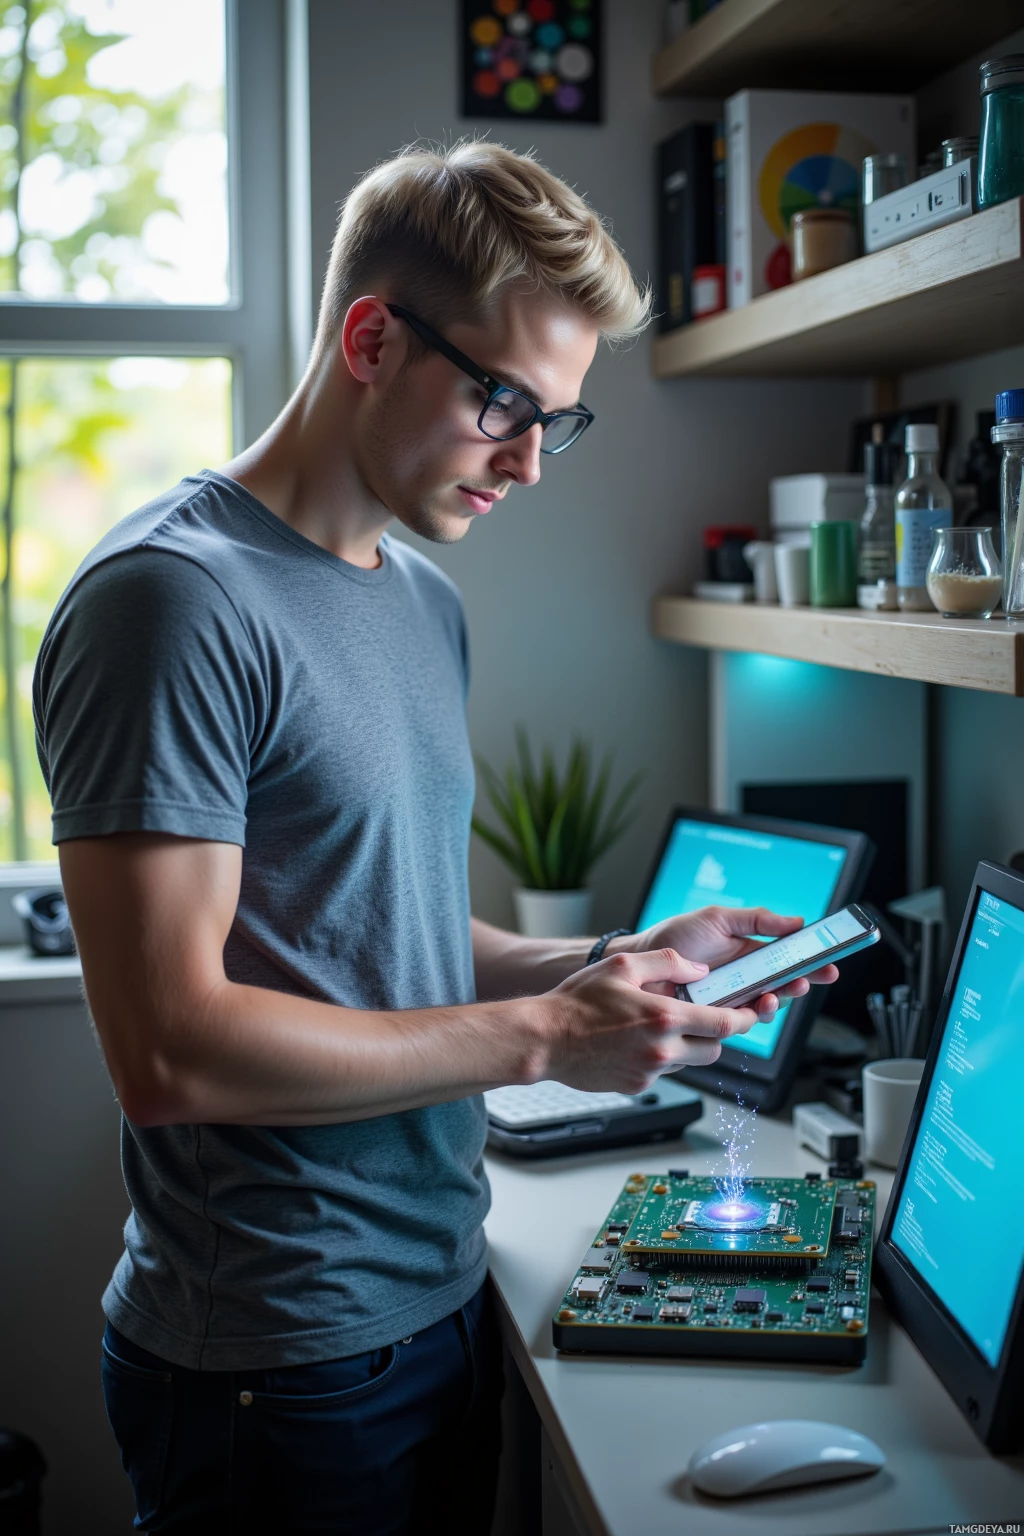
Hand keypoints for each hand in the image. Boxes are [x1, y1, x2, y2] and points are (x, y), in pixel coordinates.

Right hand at [544, 947, 758, 1093]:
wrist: (545, 1040)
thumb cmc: (578, 1002)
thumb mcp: (623, 966)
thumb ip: (667, 962)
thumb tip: (699, 970)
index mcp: (663, 1017)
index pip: (724, 1023)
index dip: (745, 1018)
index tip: (752, 1011)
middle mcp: (662, 1049)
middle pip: (715, 1049)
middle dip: (719, 1034)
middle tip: (710, 1018)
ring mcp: (650, 1071)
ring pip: (690, 1062)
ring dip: (689, 1045)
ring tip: (667, 1026)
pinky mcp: (636, 1085)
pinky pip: (664, 1072)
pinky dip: (663, 1058)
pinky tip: (640, 1041)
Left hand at [613, 906, 839, 1020]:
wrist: (640, 962)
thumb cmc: (675, 937)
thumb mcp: (718, 918)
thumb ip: (757, 920)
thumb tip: (796, 921)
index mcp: (749, 953)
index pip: (788, 959)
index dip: (811, 962)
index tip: (830, 963)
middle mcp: (744, 978)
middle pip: (784, 985)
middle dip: (802, 983)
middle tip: (809, 979)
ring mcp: (731, 999)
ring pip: (766, 1006)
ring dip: (778, 1001)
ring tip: (776, 993)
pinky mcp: (716, 1018)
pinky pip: (740, 1023)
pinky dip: (752, 1016)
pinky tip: (754, 1007)